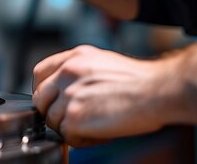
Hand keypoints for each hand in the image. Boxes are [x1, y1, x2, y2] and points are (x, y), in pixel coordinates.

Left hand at [31, 45, 177, 145]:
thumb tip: (65, 91)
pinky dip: (83, 140)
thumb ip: (79, 72)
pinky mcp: (74, 116)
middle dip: (54, 112)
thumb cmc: (140, 81)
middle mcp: (67, 72)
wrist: (157, 90)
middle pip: (40, 99)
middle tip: (76, 119)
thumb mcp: (103, 62)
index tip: (52, 102)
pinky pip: (67, 136)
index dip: (44, 91)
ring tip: (97, 125)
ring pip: (53, 121)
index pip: (39, 74)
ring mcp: (68, 94)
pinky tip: (102, 132)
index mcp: (74, 57)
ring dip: (71, 128)